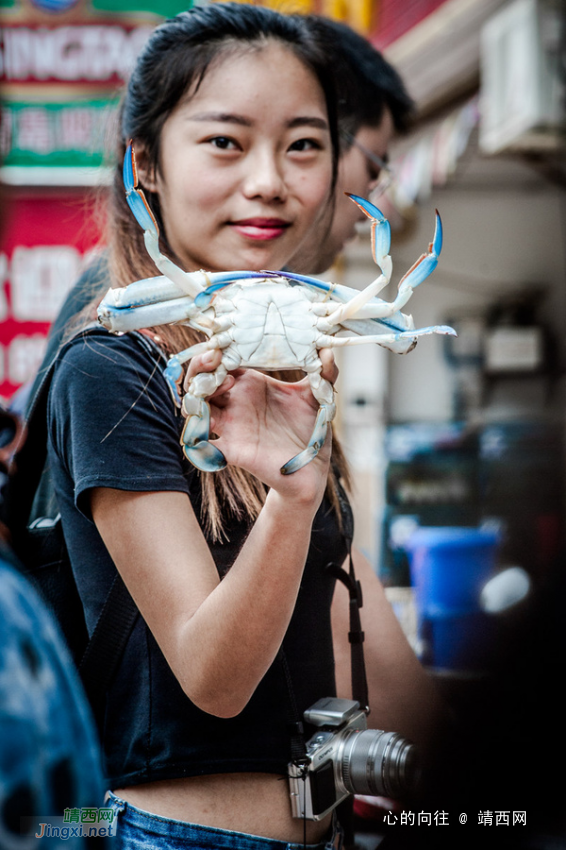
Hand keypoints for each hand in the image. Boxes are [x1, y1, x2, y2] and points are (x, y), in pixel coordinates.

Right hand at [183, 350, 337, 505]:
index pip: (222, 362)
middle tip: (215, 359)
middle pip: (201, 380)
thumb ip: (325, 372)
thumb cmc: (310, 429)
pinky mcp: (232, 450)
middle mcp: (236, 403)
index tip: (225, 345)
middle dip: (200, 366)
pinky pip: (202, 445)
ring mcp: (231, 426)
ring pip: (195, 407)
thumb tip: (328, 350)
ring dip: (197, 394)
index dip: (218, 350)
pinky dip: (196, 436)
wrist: (313, 467)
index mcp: (251, 385)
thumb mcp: (318, 396)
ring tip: (220, 383)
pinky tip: (206, 424)